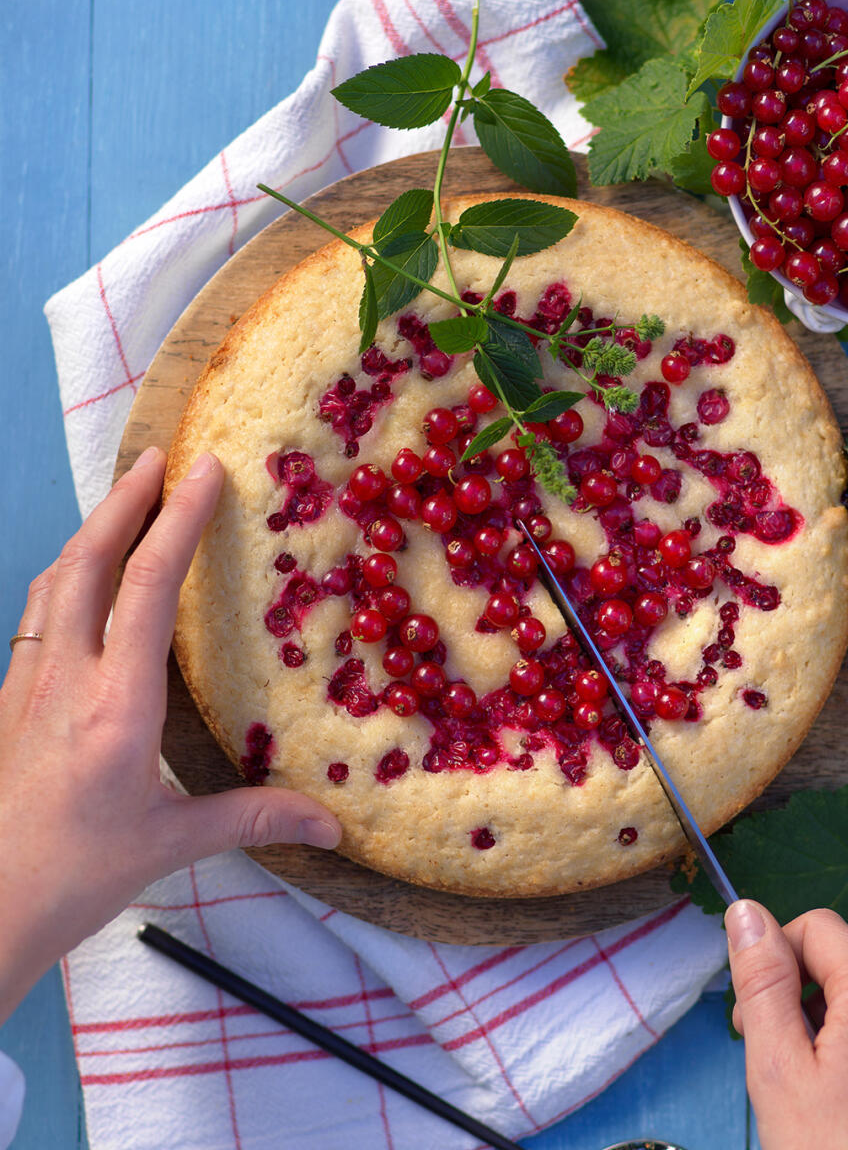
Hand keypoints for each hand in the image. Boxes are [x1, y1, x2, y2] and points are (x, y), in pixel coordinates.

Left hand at [0, 448, 340, 1023]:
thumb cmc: (74, 875)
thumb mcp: (171, 844)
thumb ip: (255, 818)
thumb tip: (333, 828)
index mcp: (115, 707)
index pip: (146, 590)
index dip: (177, 523)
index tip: (204, 471)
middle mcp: (65, 680)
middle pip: (87, 563)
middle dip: (124, 502)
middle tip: (159, 456)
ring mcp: (28, 685)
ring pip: (54, 581)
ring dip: (91, 530)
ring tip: (125, 497)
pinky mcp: (11, 698)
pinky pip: (38, 612)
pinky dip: (67, 571)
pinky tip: (82, 575)